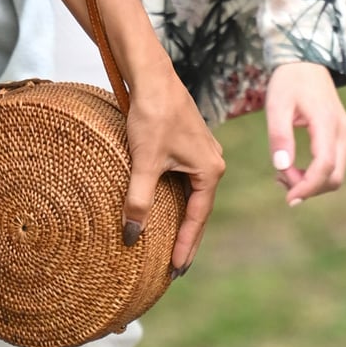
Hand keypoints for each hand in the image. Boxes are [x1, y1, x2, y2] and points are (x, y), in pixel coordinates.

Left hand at [119, 57, 225, 275]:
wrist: (152, 76)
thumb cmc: (152, 115)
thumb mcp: (144, 162)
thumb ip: (139, 200)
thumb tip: (133, 236)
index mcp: (210, 170)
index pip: (196, 218)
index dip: (185, 246)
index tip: (176, 270)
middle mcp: (212, 162)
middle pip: (198, 210)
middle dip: (187, 239)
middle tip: (176, 268)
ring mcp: (202, 152)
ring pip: (191, 195)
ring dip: (182, 219)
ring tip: (171, 245)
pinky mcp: (188, 144)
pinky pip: (185, 180)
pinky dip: (176, 199)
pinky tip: (165, 209)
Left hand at [265, 60, 345, 202]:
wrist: (305, 60)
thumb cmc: (288, 81)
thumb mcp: (277, 106)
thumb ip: (280, 136)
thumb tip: (282, 168)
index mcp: (327, 123)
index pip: (325, 166)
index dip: (308, 187)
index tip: (289, 198)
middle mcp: (342, 131)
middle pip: (335, 176)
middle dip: (309, 188)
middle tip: (279, 182)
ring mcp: (343, 133)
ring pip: (335, 173)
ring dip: (311, 182)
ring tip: (282, 174)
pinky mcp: (339, 135)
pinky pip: (332, 163)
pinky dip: (314, 173)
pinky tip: (291, 168)